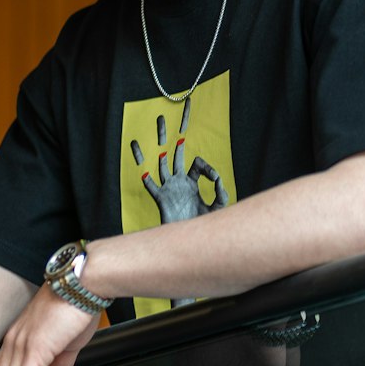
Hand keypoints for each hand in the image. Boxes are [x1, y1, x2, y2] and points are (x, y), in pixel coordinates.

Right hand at [131, 96, 228, 307]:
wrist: (191, 251)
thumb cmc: (205, 230)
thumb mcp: (219, 210)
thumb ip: (221, 193)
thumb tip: (220, 182)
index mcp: (191, 184)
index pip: (196, 165)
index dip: (206, 168)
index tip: (214, 179)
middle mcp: (178, 183)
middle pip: (172, 153)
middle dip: (170, 134)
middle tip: (166, 114)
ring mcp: (168, 190)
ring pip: (160, 162)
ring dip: (155, 145)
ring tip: (151, 128)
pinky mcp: (162, 201)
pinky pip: (152, 187)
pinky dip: (146, 176)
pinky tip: (143, 164)